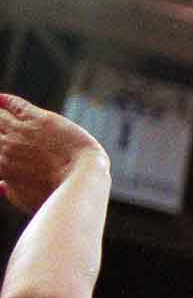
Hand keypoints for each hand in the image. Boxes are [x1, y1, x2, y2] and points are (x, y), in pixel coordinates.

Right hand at [0, 95, 108, 214]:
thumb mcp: (27, 199)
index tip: (0, 148)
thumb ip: (11, 191)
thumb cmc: (57, 195)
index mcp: (1, 168)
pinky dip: (7, 101)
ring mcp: (22, 132)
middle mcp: (6, 147)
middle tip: (1, 131)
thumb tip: (1, 187)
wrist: (80, 180)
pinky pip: (16, 105)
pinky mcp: (40, 120)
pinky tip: (1, 98)